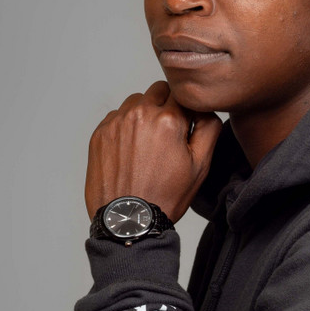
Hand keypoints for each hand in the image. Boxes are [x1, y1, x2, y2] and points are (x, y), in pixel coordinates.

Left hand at [85, 81, 221, 221]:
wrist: (128, 219)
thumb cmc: (164, 196)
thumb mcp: (200, 165)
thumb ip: (209, 128)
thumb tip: (206, 109)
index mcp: (168, 120)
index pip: (183, 94)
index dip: (187, 109)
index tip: (185, 125)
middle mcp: (140, 114)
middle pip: (159, 91)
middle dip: (166, 106)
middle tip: (167, 134)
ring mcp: (117, 123)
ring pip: (136, 101)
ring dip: (145, 113)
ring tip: (148, 142)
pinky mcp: (100, 133)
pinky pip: (117, 116)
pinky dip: (126, 126)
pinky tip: (131, 150)